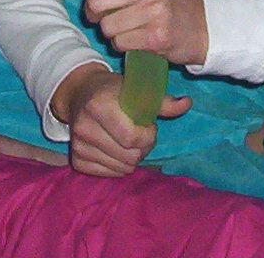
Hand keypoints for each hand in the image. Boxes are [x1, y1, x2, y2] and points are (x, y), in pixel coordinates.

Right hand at [50, 62, 189, 175]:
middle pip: (128, 156)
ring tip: (129, 141)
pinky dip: (118, 166)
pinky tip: (117, 149)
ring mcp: (78, 145)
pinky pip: (108, 174)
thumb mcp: (137, 88)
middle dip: (143, 148)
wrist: (81, 93)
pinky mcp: (76, 159)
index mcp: (99, 105)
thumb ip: (162, 100)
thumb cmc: (114, 90)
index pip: (131, 138)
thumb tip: (187, 103)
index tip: (149, 126)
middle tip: (141, 135)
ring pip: (120, 168)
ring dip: (131, 158)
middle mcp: (84, 126)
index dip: (148, 136)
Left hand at [65, 0, 209, 64]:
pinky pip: (119, 43)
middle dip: (92, 11)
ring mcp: (155, 10)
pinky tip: (137, 38)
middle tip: (102, 13)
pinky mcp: (156, 36)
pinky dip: (122, 44)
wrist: (204, 25)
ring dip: (110, 30)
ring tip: (127, 26)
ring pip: (106, 25)